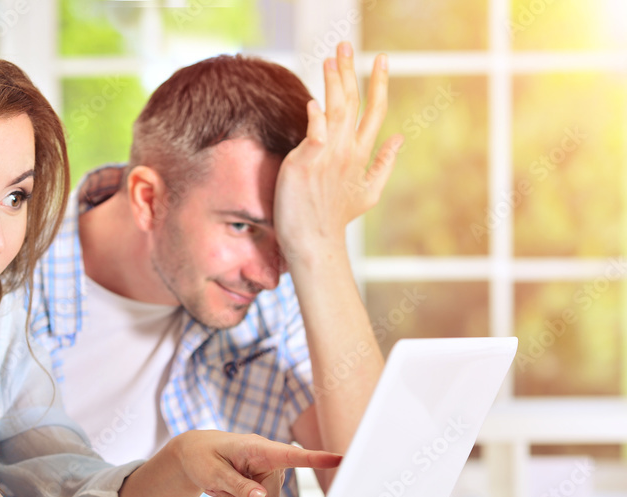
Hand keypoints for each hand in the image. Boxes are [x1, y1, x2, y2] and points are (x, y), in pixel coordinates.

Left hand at [171, 430, 340, 496]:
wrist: (195, 455)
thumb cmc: (202, 456)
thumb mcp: (212, 472)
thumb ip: (237, 485)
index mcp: (259, 448)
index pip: (291, 455)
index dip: (316, 459)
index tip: (339, 459)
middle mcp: (271, 461)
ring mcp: (270, 475)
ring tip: (218, 494)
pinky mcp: (267, 486)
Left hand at [274, 42, 401, 261]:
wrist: (314, 241)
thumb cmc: (336, 217)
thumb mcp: (369, 192)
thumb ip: (385, 162)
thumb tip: (400, 138)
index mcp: (362, 154)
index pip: (374, 111)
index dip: (378, 83)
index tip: (381, 59)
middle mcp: (347, 151)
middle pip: (353, 103)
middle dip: (351, 72)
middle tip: (346, 44)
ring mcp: (327, 157)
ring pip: (334, 112)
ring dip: (333, 84)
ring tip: (331, 58)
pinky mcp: (306, 165)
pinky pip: (313, 136)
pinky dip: (315, 119)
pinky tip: (314, 103)